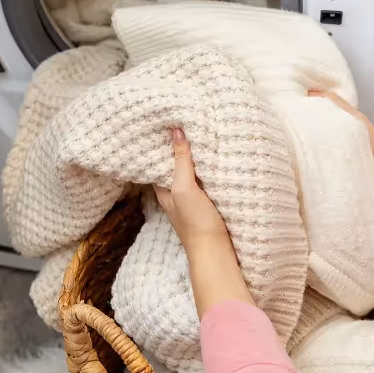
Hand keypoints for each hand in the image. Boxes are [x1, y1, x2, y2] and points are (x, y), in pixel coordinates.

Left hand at [154, 128, 253, 314]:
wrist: (216, 252)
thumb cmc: (195, 222)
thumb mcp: (183, 187)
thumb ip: (180, 160)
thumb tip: (175, 131)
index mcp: (163, 188)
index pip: (157, 159)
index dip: (161, 142)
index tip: (166, 121)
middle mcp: (175, 192)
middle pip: (174, 164)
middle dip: (179, 146)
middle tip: (186, 120)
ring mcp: (192, 198)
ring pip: (191, 171)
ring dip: (195, 156)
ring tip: (201, 131)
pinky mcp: (208, 202)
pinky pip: (206, 179)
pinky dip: (207, 167)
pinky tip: (216, 156)